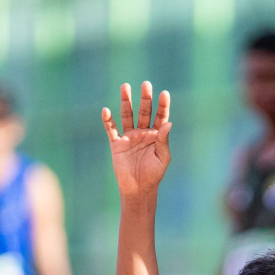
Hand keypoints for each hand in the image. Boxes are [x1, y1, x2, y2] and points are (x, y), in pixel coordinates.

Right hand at [102, 82, 171, 197]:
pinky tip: (106, 110)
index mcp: (156, 135)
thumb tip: (169, 123)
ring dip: (126, 102)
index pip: (160, 116)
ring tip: (125, 87)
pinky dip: (108, 121)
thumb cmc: (154, 174)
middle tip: (146, 84)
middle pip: (144, 111)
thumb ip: (164, 140)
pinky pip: (111, 129)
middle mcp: (143, 132)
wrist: (139, 189)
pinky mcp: (117, 144)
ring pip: (127, 115)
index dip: (162, 105)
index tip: (164, 94)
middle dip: (145, 98)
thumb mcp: (162, 158)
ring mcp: (129, 137)